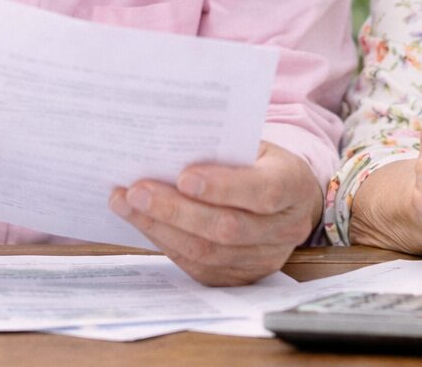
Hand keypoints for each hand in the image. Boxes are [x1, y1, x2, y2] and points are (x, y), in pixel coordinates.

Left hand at [109, 141, 320, 285]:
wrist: (289, 199)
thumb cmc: (263, 163)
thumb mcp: (256, 145)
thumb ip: (224, 149)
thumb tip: (170, 150)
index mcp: (294, 186)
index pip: (262, 193)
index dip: (222, 187)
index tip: (183, 176)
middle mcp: (285, 229)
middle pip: (228, 229)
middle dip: (176, 210)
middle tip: (136, 191)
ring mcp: (264, 258)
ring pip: (208, 253)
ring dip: (161, 228)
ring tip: (127, 204)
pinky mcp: (241, 277)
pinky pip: (198, 267)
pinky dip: (165, 243)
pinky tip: (142, 221)